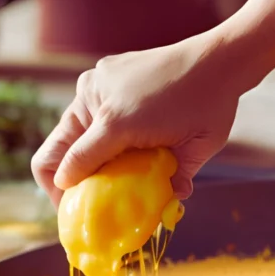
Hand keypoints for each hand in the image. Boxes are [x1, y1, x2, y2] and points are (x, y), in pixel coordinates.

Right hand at [31, 31, 258, 206]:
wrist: (218, 59)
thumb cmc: (209, 107)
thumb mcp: (192, 150)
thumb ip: (170, 180)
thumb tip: (164, 203)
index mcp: (112, 122)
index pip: (66, 168)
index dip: (66, 198)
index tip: (78, 216)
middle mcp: (94, 97)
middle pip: (56, 149)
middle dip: (65, 180)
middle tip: (81, 202)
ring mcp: (96, 82)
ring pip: (69, 130)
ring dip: (82, 156)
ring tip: (107, 174)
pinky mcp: (104, 73)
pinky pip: (87, 110)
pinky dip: (95, 131)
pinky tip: (123, 143)